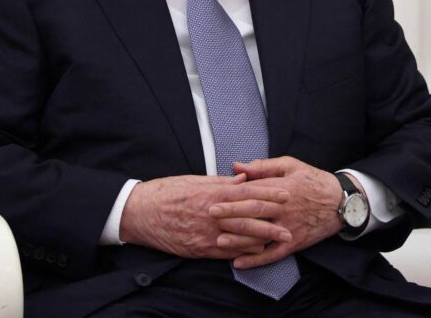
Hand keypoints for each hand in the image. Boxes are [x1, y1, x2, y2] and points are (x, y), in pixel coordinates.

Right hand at [119, 173, 292, 259]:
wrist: (140, 212)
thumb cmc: (167, 192)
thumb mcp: (195, 180)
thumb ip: (221, 182)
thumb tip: (244, 178)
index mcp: (212, 193)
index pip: (247, 193)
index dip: (268, 194)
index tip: (285, 194)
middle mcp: (212, 214)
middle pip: (248, 218)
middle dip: (271, 222)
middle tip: (290, 226)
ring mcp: (206, 234)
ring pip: (240, 238)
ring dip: (261, 240)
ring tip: (278, 241)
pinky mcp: (198, 249)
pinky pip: (225, 252)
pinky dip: (241, 252)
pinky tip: (254, 252)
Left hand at [209, 156, 343, 268]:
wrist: (341, 202)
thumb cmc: (313, 180)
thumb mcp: (290, 165)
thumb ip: (262, 166)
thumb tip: (237, 166)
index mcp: (282, 188)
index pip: (253, 191)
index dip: (233, 195)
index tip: (215, 197)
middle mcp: (284, 208)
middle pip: (254, 211)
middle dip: (230, 213)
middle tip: (211, 214)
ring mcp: (289, 227)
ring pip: (261, 234)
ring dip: (239, 239)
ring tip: (219, 241)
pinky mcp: (294, 242)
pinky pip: (273, 253)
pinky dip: (256, 260)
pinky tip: (239, 263)